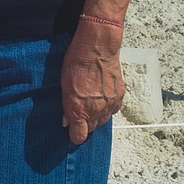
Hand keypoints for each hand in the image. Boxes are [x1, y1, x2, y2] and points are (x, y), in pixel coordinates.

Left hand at [60, 27, 125, 144]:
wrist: (97, 47)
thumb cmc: (77, 61)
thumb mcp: (64, 84)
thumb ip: (66, 105)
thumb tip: (67, 119)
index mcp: (80, 108)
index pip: (79, 136)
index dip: (75, 136)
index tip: (72, 132)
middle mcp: (96, 110)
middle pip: (92, 128)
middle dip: (85, 124)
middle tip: (79, 114)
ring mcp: (110, 104)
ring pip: (103, 120)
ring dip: (97, 116)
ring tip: (90, 103)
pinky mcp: (120, 96)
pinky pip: (113, 109)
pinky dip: (107, 107)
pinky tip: (101, 97)